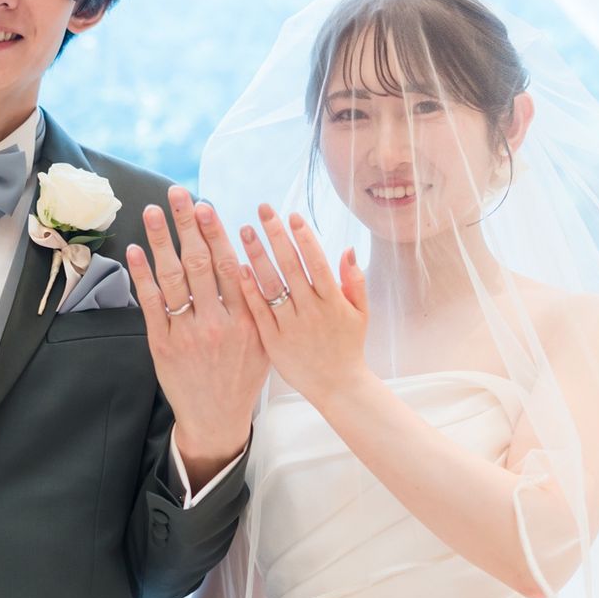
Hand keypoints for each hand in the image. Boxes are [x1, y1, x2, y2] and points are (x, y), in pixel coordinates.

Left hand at [128, 187, 267, 487]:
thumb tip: (252, 259)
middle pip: (199, 265)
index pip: (230, 267)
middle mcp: (217, 325)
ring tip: (152, 212)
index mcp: (247, 321)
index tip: (206, 205)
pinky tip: (136, 251)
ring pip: (173, 279)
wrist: (217, 419)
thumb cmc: (243, 377)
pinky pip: (152, 305)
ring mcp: (188, 335)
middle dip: (187, 225)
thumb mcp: (264, 342)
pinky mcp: (163, 347)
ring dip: (160, 241)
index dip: (216, 233)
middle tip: (178, 194)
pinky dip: (143, 276)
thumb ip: (258, 304)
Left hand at [238, 206, 369, 406]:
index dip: (304, 238)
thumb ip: (354, 281)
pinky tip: (238, 268)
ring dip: (257, 256)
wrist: (337, 387)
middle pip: (290, 267)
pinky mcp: (274, 342)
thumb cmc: (348, 347)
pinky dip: (248, 290)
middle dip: (275, 236)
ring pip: (271, 286)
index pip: (316, 262)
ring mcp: (290, 327)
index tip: (291, 215)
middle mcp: (311, 312)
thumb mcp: (360, 313)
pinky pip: (258, 312)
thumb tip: (346, 249)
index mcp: (333, 302)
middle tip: (262, 211)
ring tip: (245, 231)